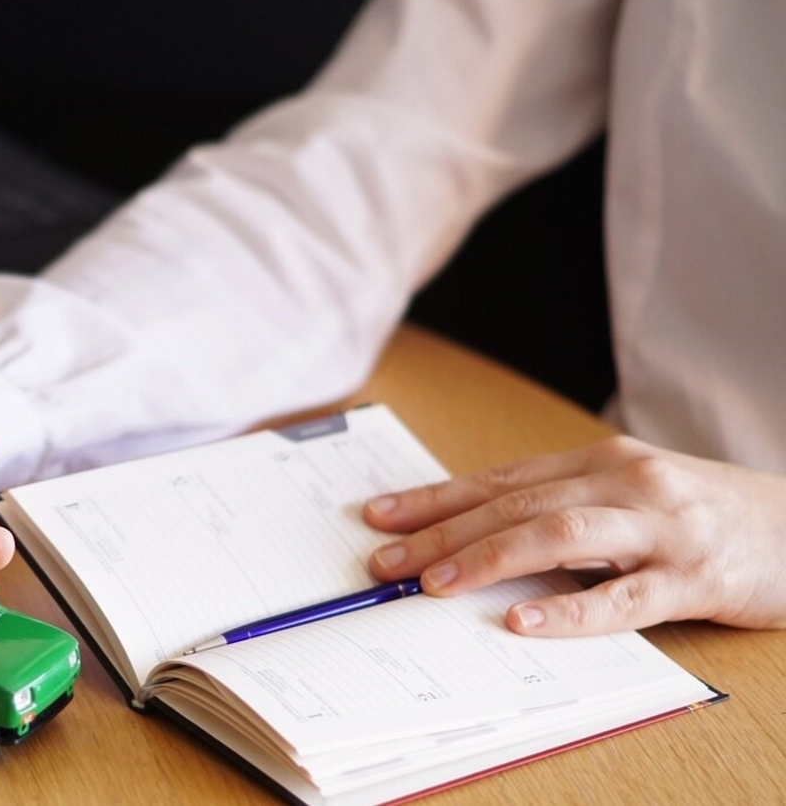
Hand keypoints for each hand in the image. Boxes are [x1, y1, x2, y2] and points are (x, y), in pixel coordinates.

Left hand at [363, 435, 785, 635]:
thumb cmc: (705, 514)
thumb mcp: (630, 495)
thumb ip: (564, 507)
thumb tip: (475, 534)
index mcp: (600, 461)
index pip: (499, 478)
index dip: (435, 498)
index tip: (379, 517)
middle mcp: (624, 483)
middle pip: (515, 504)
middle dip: (441, 532)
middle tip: (384, 560)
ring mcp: (661, 528)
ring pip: (559, 535)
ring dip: (487, 559)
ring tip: (434, 584)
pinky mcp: (696, 578)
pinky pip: (623, 598)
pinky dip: (567, 610)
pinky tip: (521, 621)